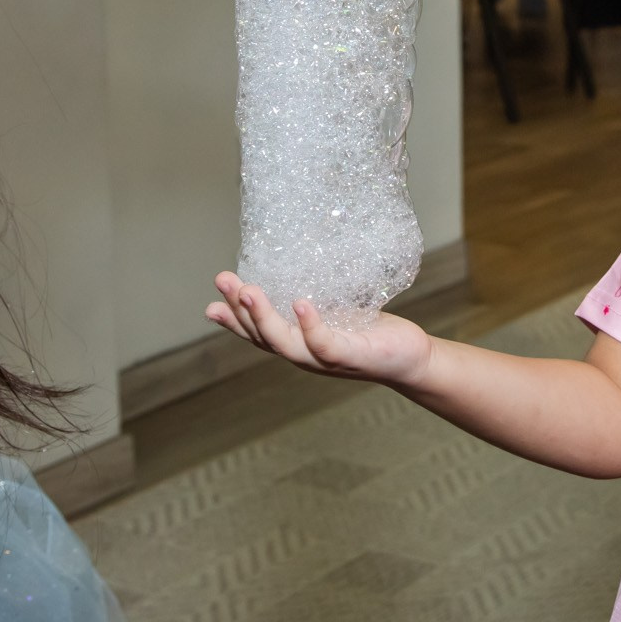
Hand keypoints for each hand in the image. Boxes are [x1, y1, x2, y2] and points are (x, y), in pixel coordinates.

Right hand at [206, 273, 433, 385]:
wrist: (411, 357)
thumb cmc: (371, 332)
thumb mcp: (337, 312)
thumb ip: (315, 298)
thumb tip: (297, 263)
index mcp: (298, 343)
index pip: (257, 334)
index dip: (233, 322)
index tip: (209, 305)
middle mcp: (305, 355)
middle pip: (263, 337)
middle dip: (238, 310)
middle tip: (223, 280)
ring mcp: (326, 359)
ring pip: (284, 343)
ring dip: (263, 317)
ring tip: (247, 290)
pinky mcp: (351, 356)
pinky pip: (325, 343)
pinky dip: (309, 325)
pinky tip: (300, 304)